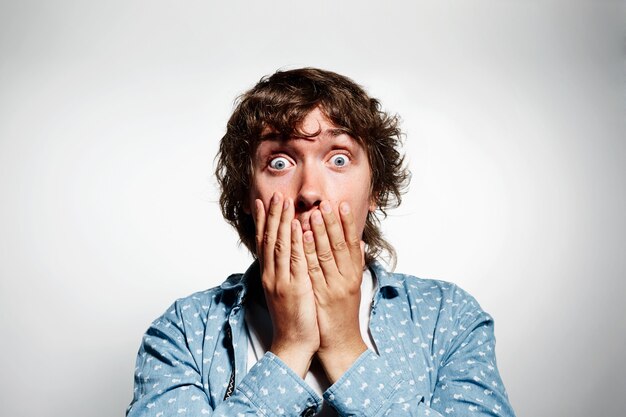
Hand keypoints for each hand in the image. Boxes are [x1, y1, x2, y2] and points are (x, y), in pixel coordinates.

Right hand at [255, 192, 319, 376]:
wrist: (292, 343)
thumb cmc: (291, 319)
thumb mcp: (283, 292)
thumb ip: (283, 272)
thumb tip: (284, 255)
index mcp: (269, 276)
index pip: (263, 243)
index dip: (263, 222)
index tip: (262, 203)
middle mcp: (271, 275)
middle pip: (269, 239)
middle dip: (273, 215)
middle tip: (275, 194)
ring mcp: (281, 281)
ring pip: (280, 246)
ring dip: (282, 222)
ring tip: (284, 202)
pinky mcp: (294, 288)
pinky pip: (295, 261)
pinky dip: (295, 242)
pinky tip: (297, 227)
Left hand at [303, 200, 366, 382]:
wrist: (340, 342)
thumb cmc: (343, 312)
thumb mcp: (352, 286)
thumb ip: (354, 263)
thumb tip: (358, 242)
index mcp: (354, 273)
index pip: (352, 243)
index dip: (348, 223)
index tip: (342, 205)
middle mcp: (346, 278)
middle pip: (339, 245)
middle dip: (332, 222)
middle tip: (325, 203)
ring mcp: (334, 286)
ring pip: (327, 254)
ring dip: (320, 232)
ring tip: (313, 213)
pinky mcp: (321, 295)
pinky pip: (314, 270)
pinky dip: (309, 252)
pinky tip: (304, 237)